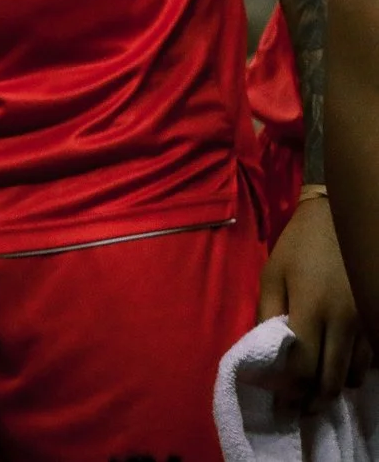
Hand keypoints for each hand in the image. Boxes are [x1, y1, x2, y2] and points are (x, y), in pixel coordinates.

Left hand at [260, 193, 369, 406]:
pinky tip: (340, 368)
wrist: (342, 220)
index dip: (291, 390)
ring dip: (336, 387)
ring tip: (317, 393)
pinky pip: (372, 359)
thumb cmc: (300, 245)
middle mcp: (344, 322)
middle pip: (332, 378)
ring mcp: (366, 323)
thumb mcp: (273, 274)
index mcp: (312, 309)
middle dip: (315, 400)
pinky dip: (356, 369)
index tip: (280, 402)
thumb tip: (263, 350)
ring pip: (356, 373)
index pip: (304, 366)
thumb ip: (268, 313)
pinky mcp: (378, 319)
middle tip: (300, 410)